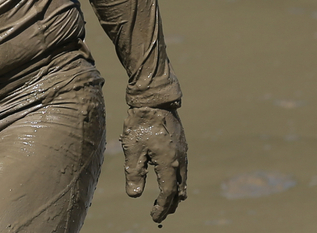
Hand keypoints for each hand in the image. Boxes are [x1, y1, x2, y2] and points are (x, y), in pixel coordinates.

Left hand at [120, 106, 187, 222]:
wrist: (154, 99)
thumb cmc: (140, 123)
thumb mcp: (133, 149)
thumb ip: (134, 173)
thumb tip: (135, 196)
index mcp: (168, 162)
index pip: (168, 192)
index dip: (161, 207)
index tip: (154, 217)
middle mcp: (180, 159)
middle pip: (178, 189)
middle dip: (170, 204)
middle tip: (161, 215)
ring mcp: (182, 151)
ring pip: (183, 179)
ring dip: (176, 192)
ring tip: (169, 203)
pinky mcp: (181, 144)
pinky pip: (183, 168)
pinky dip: (178, 180)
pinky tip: (172, 179)